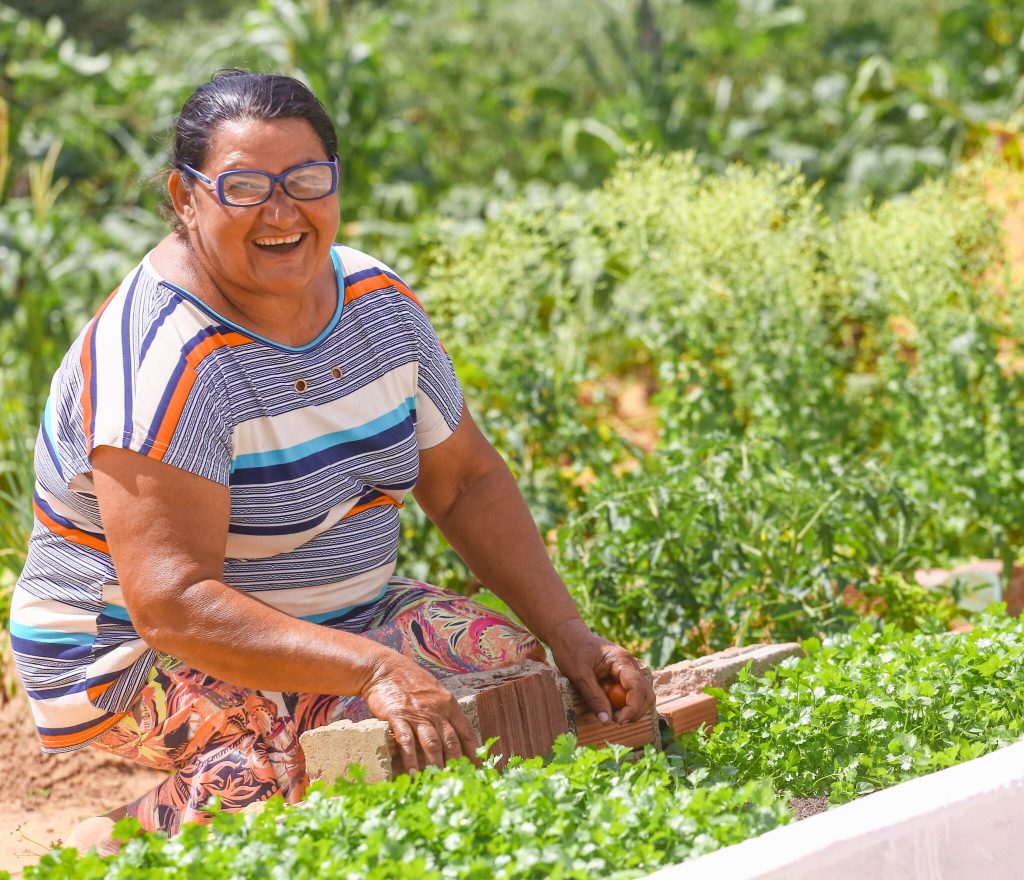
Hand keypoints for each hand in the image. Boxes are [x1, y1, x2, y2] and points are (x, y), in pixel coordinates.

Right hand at [362, 653, 479, 774]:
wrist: (385, 668)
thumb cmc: (411, 681)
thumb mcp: (435, 692)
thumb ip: (445, 711)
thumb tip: (456, 735)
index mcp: (449, 704)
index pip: (466, 731)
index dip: (474, 751)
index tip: (479, 768)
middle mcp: (436, 710)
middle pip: (451, 740)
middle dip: (456, 762)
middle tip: (459, 780)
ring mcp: (417, 714)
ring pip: (432, 743)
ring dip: (435, 764)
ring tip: (438, 780)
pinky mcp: (398, 716)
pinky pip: (406, 741)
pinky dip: (410, 758)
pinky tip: (413, 772)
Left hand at [546, 618, 654, 724]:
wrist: (567, 634)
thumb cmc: (571, 650)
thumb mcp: (579, 675)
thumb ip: (594, 697)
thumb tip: (607, 721)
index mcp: (622, 660)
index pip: (638, 687)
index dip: (632, 708)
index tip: (618, 720)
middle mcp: (630, 664)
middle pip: (645, 693)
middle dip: (634, 711)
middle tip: (615, 720)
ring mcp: (628, 670)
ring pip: (642, 695)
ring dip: (631, 708)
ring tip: (612, 714)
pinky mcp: (622, 675)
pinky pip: (631, 693)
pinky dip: (624, 704)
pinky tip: (609, 705)